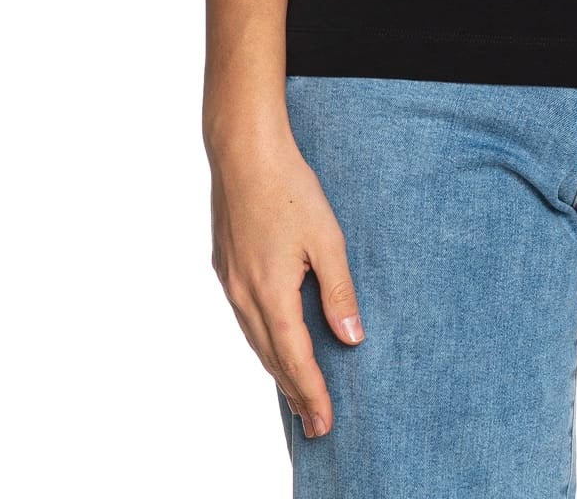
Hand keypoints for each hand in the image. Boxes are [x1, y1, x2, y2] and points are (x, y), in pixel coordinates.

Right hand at [209, 128, 364, 439]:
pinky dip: (262, 341)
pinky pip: (245, 319)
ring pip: (255, 341)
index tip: (325, 423)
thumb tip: (351, 337)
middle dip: (295, 393)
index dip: (312, 393)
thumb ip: (339, 292)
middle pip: (271, 359)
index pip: (295, 359)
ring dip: (277, 370)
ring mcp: (230, 282)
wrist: (243, 152)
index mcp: (271, 292)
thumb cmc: (289, 188)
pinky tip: (273, 343)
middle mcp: (244, 295)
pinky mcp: (225, 266)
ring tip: (297, 394)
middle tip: (315, 424)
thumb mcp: (327, 238)